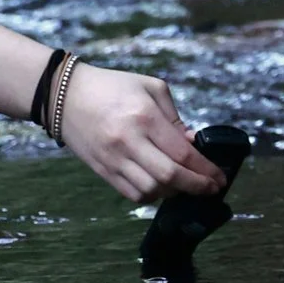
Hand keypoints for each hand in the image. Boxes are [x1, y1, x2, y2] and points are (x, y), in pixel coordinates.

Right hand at [57, 65, 228, 202]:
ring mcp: (113, 159)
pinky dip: (152, 195)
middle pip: (170, 177)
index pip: (183, 153)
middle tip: (211, 188)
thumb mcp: (150, 88)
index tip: (219, 178)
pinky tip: (161, 186)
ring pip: (152, 191)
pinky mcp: (102, 170)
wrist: (64, 96)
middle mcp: (128, 141)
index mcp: (144, 116)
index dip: (206, 170)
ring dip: (173, 193)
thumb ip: (175, 117)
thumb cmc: (112, 87)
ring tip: (184, 184)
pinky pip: (132, 193)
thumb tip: (193, 143)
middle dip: (196, 187)